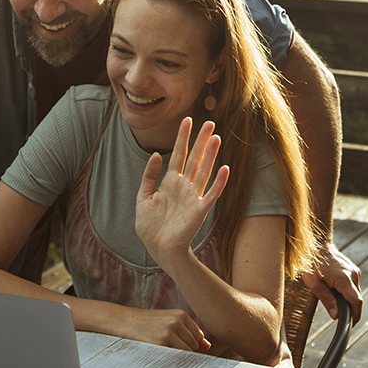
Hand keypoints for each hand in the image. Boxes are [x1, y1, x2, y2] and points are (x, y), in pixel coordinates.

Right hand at [118, 306, 211, 351]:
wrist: (123, 321)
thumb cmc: (146, 323)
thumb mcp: (168, 322)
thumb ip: (188, 332)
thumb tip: (208, 347)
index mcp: (181, 314)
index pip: (199, 337)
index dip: (188, 344)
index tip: (175, 342)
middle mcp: (177, 321)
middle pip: (194, 346)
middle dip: (183, 350)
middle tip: (165, 345)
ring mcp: (169, 332)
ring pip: (187, 353)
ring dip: (176, 355)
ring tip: (161, 347)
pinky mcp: (160, 342)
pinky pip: (175, 357)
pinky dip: (169, 358)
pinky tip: (158, 350)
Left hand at [135, 118, 228, 268]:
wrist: (157, 248)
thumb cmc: (150, 226)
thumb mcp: (143, 197)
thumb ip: (149, 176)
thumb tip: (156, 154)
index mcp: (170, 181)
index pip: (178, 154)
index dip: (183, 137)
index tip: (187, 120)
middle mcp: (184, 186)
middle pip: (194, 158)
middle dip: (201, 141)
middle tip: (210, 122)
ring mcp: (193, 197)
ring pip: (203, 171)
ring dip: (210, 155)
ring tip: (216, 138)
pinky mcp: (199, 211)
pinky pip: (211, 194)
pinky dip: (218, 182)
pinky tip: (224, 169)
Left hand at [302, 242, 361, 323]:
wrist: (317, 245)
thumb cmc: (312, 264)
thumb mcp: (314, 284)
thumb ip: (326, 300)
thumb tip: (336, 316)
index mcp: (344, 279)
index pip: (356, 302)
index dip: (355, 316)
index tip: (350, 325)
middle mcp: (353, 275)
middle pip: (357, 299)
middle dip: (350, 310)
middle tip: (340, 316)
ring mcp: (355, 272)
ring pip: (355, 293)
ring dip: (348, 300)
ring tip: (334, 299)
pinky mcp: (354, 270)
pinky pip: (353, 286)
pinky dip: (347, 292)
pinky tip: (336, 290)